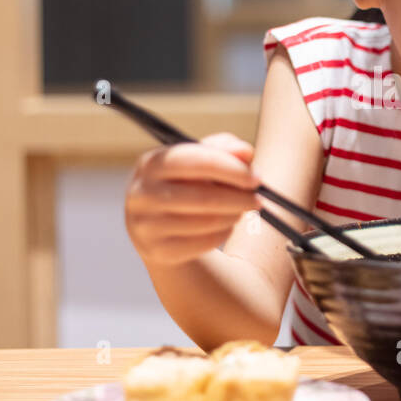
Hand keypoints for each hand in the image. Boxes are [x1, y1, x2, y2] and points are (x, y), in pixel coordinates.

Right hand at [125, 133, 262, 265]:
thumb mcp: (200, 160)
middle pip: (204, 197)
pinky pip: (202, 243)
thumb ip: (224, 149)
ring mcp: (146, 225)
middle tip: (258, 200)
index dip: (231, 169)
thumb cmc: (185, 184)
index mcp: (151, 163)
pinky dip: (222, 234)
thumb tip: (245, 152)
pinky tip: (225, 226)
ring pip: (206, 222)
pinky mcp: (157, 251)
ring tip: (240, 210)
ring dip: (233, 216)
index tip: (256, 178)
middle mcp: (142, 194)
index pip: (197, 161)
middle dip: (239, 198)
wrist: (156, 225)